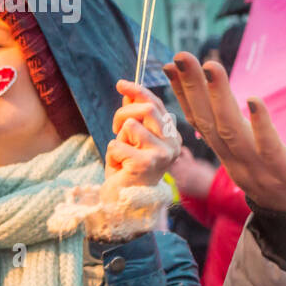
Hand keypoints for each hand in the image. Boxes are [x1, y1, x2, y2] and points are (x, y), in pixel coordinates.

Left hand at [102, 80, 181, 204]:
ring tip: (121, 154)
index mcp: (172, 135)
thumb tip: (128, 92)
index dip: (138, 91)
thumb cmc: (129, 170)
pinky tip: (120, 168)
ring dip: (118, 138)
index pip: (156, 104)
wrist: (125, 202)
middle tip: (115, 129)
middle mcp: (173, 143)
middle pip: (147, 108)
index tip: (121, 84)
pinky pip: (118, 144)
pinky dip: (112, 155)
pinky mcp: (146, 164)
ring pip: (131, 125)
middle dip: (123, 114)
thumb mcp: (132, 138)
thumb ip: (134, 115)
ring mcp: (162, 154)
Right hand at [163, 53, 285, 213]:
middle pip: (208, 123)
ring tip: (212, 66)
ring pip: (232, 132)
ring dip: (220, 98)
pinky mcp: (283, 172)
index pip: (199, 123)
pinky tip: (254, 99)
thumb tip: (220, 107)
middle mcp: (236, 162)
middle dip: (192, 88)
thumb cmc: (283, 184)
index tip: (169, 67)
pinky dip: (259, 123)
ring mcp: (258, 168)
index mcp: (228, 157)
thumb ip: (234, 137)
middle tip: (180, 56)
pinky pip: (269, 146)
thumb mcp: (251, 160)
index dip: (182, 95)